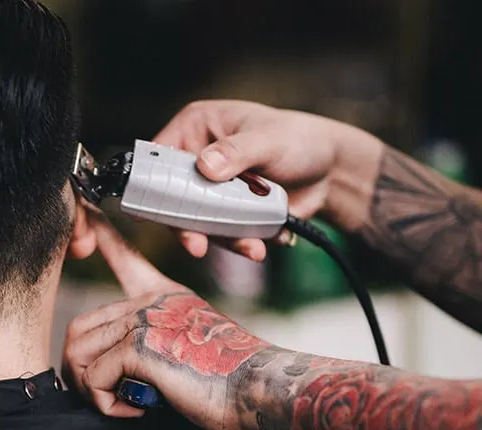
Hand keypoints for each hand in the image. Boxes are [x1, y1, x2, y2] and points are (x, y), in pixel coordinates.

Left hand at [62, 209, 271, 429]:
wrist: (262, 388)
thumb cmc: (230, 381)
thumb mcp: (191, 346)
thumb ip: (157, 343)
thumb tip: (123, 368)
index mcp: (164, 297)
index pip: (125, 260)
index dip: (102, 238)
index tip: (87, 209)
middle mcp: (150, 303)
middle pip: (79, 329)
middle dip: (81, 370)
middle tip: (106, 395)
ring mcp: (143, 319)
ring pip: (78, 352)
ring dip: (92, 389)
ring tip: (122, 402)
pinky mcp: (140, 346)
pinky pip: (93, 378)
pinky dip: (107, 403)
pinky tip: (137, 407)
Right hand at [153, 100, 382, 260]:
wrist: (330, 172)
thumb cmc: (298, 140)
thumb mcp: (268, 139)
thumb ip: (237, 152)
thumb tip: (206, 166)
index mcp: (195, 129)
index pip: (159, 157)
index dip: (153, 183)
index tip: (161, 209)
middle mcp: (196, 161)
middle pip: (172, 198)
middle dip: (187, 225)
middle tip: (197, 245)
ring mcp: (210, 191)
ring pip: (197, 223)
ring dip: (221, 239)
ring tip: (251, 247)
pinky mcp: (225, 214)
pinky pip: (221, 235)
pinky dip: (239, 244)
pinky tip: (261, 244)